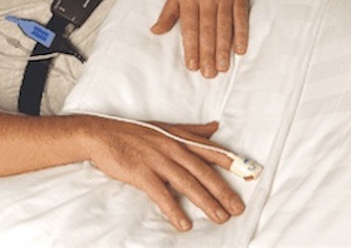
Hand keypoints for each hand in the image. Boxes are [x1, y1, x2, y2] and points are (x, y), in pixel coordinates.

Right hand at [90, 119, 244, 230]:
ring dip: (205, 201)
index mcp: (177, 138)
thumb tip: (216, 127)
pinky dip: (173, 209)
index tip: (251, 174)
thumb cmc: (132, 132)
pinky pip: (161, 194)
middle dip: (222, 190)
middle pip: (202, 171)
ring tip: (220, 217)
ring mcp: (155, 159)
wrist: (99, 134)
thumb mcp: (164, 127)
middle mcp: (170, 147)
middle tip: (238, 208)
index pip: (209, 151)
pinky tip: (184, 223)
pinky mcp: (140, 172)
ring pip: (186, 183)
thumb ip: (191, 131)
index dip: (231, 162)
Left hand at [151, 0, 248, 76]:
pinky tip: (240, 50)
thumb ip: (168, 14)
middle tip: (209, 73)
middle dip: (208, 54)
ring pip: (224, 27)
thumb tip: (155, 31)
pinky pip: (241, 18)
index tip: (192, 66)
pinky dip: (241, 35)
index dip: (191, 48)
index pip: (190, 28)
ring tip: (222, 67)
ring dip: (224, 49)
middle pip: (208, 31)